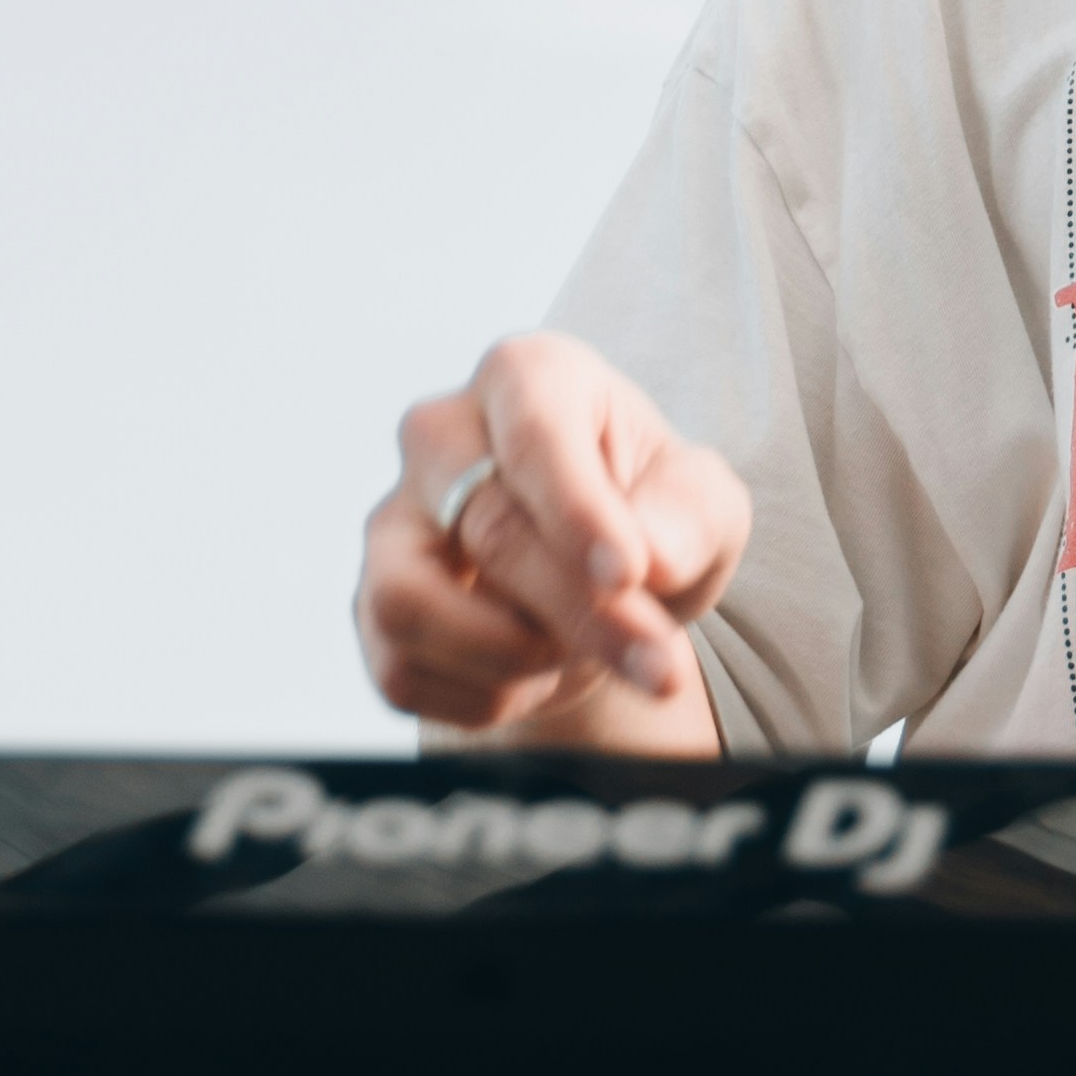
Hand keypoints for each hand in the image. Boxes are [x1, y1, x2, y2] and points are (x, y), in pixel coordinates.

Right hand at [355, 335, 751, 755]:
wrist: (600, 579)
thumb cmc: (652, 514)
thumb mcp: (703, 504)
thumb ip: (688, 518)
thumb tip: (651, 559)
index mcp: (526, 376)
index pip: (534, 434)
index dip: (578, 511)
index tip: (629, 574)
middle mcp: (441, 433)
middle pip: (486, 527)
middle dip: (579, 611)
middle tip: (657, 664)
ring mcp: (393, 520)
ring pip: (407, 602)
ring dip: (509, 658)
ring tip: (576, 654)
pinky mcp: (371, 603)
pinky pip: (400, 671)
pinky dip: (481, 699)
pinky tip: (533, 675)